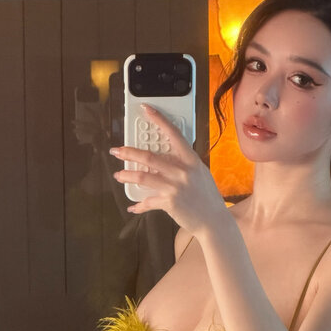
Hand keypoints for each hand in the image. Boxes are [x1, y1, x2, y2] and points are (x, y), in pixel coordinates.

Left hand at [110, 104, 228, 235]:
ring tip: (119, 175)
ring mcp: (175, 187)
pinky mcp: (169, 202)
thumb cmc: (207, 197)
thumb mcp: (199, 174)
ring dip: (127, 176)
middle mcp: (182, 171)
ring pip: (143, 177)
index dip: (159, 120)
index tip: (146, 109)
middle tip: (117, 151)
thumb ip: (183, 164)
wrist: (214, 221)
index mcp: (191, 160)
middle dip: (129, 152)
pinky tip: (133, 206)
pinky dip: (139, 205)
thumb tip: (163, 159)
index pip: (173, 134)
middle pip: (149, 157)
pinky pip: (148, 201)